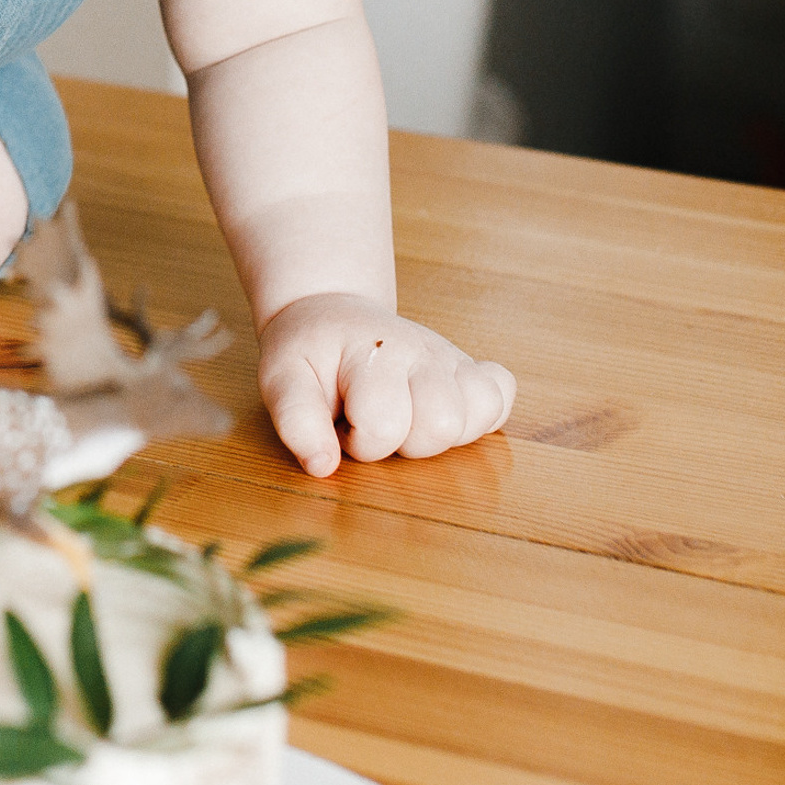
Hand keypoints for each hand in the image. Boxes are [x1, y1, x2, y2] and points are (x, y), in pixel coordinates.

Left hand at [257, 292, 512, 475]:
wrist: (332, 317)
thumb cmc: (309, 354)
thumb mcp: (282, 378)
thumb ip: (296, 420)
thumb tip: (323, 467)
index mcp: (372, 352)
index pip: (384, 423)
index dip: (359, 440)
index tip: (341, 422)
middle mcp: (420, 350)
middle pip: (440, 424)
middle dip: (402, 442)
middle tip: (373, 422)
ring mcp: (450, 358)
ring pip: (478, 415)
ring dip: (439, 434)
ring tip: (405, 418)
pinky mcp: (471, 369)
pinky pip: (501, 399)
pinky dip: (479, 417)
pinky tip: (442, 412)